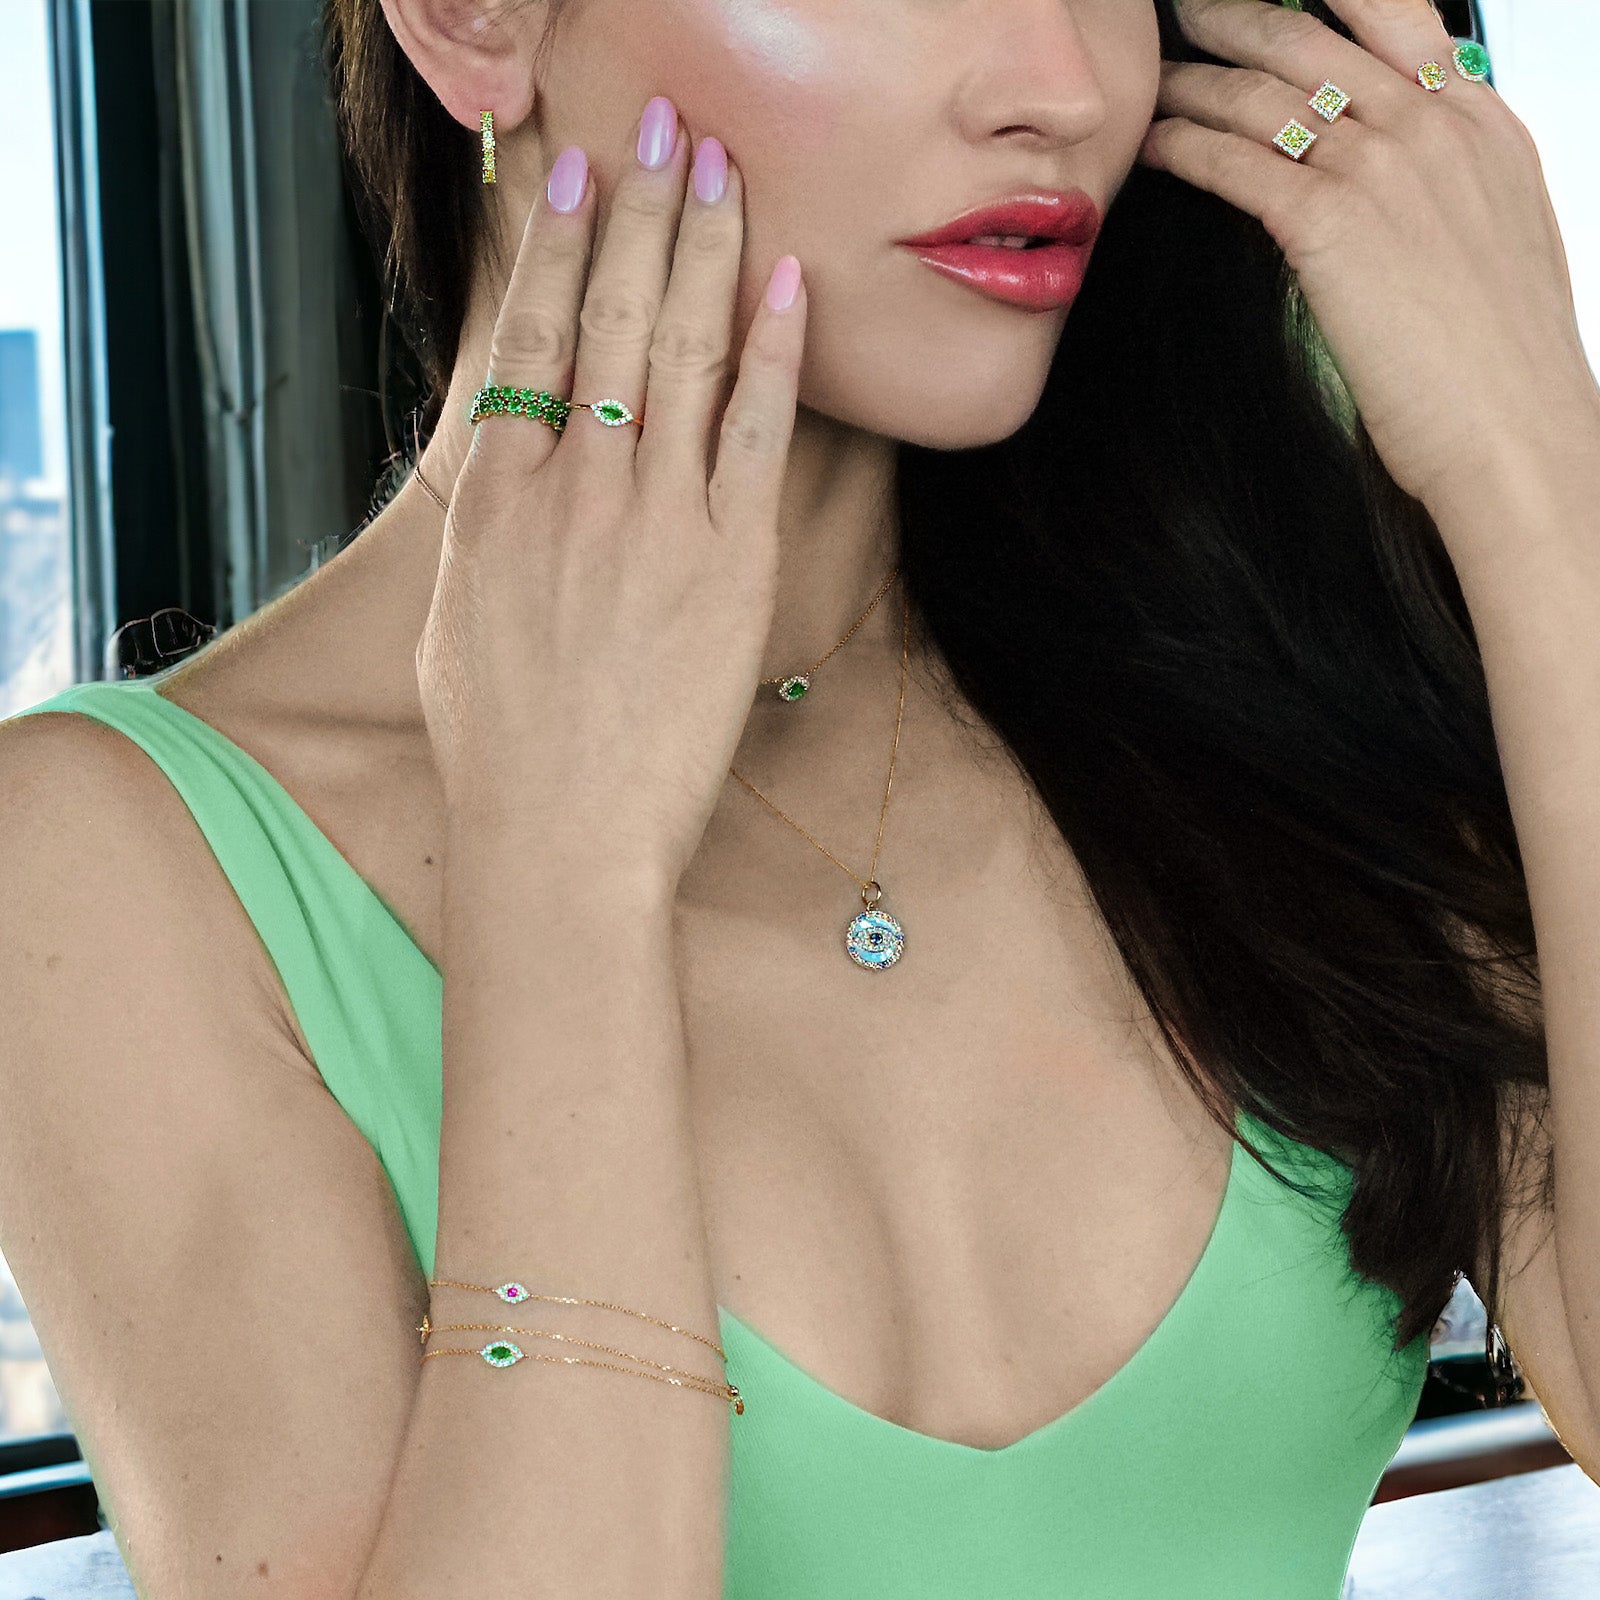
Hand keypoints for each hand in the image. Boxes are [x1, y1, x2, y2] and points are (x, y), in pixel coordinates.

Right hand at [416, 99, 805, 884]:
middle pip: (606, 312)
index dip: (553, 237)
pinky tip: (784, 281)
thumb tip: (506, 470)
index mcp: (495, 495)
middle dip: (638, 204)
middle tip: (663, 120)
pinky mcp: (730, 565)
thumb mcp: (456, 622)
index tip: (573, 168)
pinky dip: (770, 351)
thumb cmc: (501, 749)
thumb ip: (488, 530)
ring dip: (702, 246)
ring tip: (719, 164)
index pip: (524, 330)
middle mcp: (570, 486)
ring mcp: (652, 520)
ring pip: (678, 349)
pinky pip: (753, 432)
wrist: (559, 836)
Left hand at [1138, 0, 1599, 518]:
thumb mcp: (1494, 243)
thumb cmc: (1500, 364)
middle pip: (1314, 38)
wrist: (1515, 429)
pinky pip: (1238, 163)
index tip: (1277, 1)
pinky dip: (1186, 147)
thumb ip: (1448, 192)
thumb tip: (1404, 196)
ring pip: (1266, 93)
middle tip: (1190, 11)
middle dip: (1239, 17)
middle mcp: (1433, 126)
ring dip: (1197, 81)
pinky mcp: (1332, 223)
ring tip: (1155, 80)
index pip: (1397, 17)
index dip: (1326, 0)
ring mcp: (1383, 167)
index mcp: (1481, 124)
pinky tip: (1154, 147)